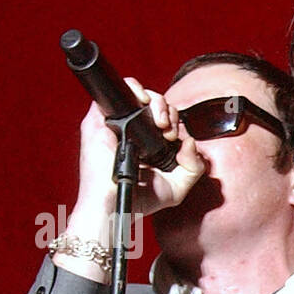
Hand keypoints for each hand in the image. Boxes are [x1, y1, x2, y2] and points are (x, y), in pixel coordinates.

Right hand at [72, 77, 204, 220]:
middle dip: (169, 114)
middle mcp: (133, 130)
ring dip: (158, 102)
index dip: (175, 122)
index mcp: (148, 142)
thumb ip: (193, 166)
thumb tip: (191, 142)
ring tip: (161, 123)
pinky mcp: (100, 119)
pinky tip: (145, 103)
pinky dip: (135, 89)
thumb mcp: (177, 187)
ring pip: (141, 94)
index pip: (166, 119)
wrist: (116, 204)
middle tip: (169, 132)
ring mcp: (117, 123)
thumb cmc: (140, 199)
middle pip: (156, 104)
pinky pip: (118, 90)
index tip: (175, 138)